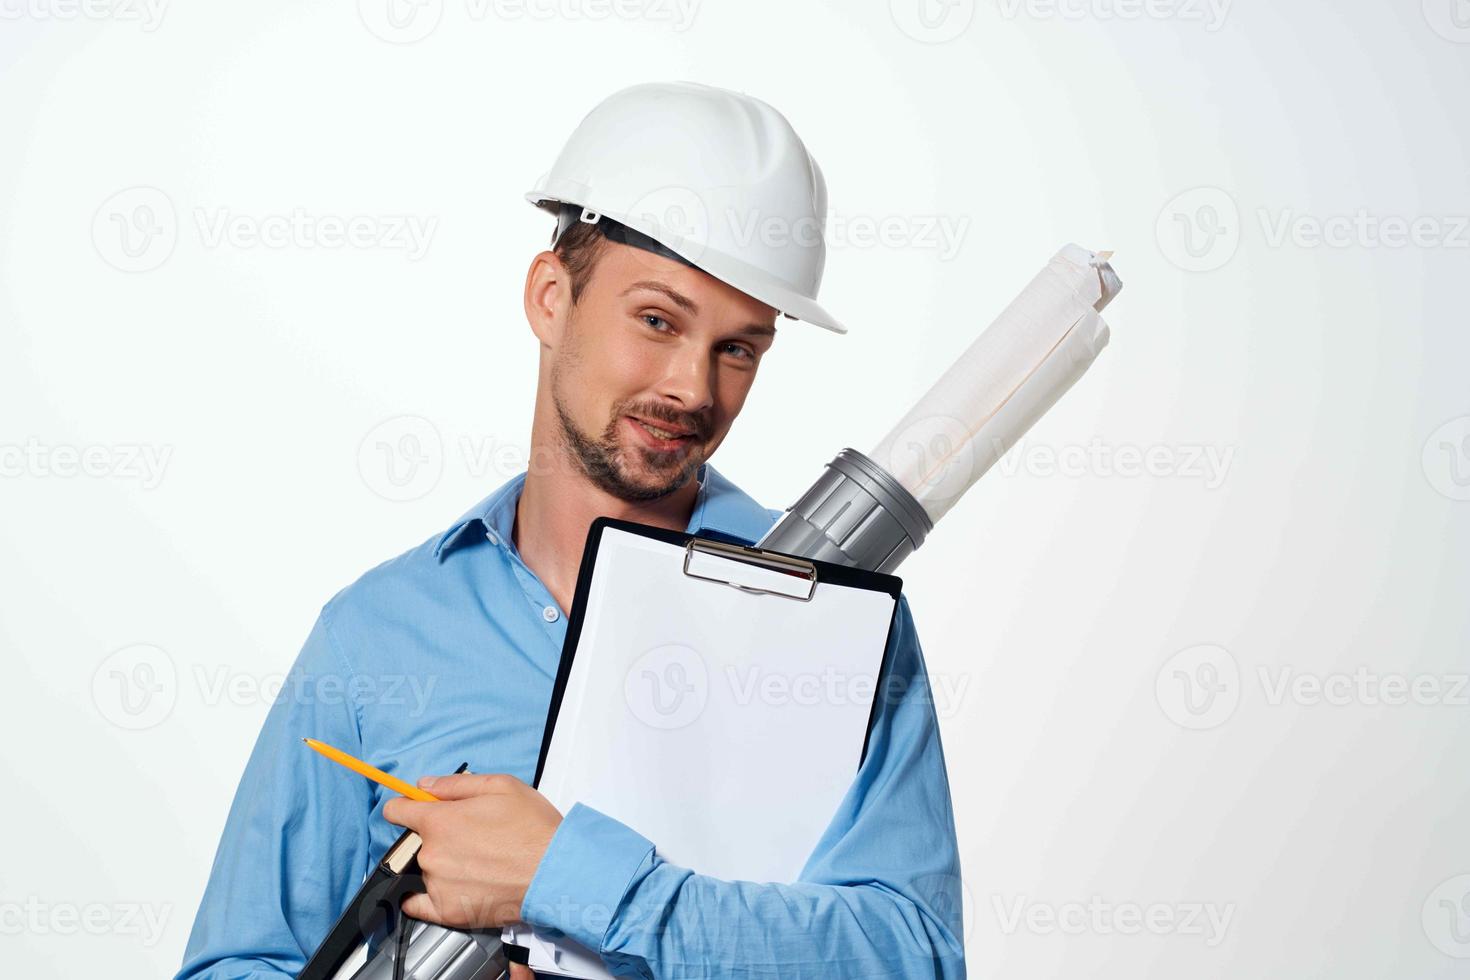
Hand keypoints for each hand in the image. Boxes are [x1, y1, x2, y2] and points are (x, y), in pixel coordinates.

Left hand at [382, 773, 563, 930]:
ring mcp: (438, 885)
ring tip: (475, 863)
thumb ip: (456, 784)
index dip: (404, 806)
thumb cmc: (534, 829)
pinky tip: (443, 888)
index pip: (396, 811)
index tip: (410, 810)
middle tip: (466, 837)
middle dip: (433, 836)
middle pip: (414, 842)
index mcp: (440, 821)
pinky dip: (424, 897)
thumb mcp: (501, 786)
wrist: (555, 871)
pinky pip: (418, 906)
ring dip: (440, 865)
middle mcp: (432, 854)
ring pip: (424, 870)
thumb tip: (425, 785)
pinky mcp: (448, 911)